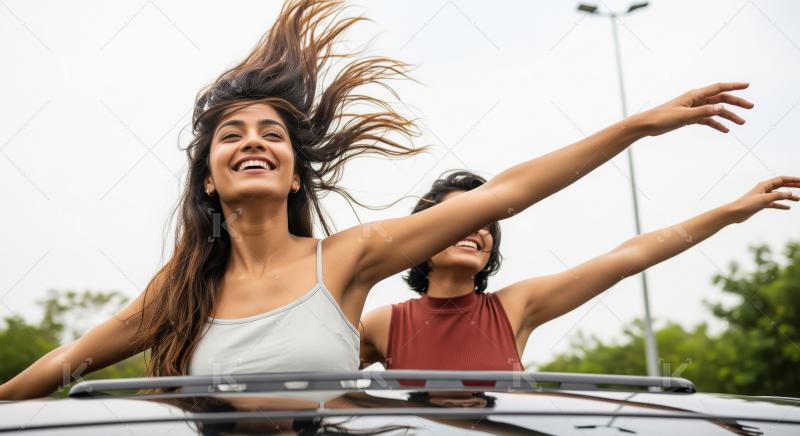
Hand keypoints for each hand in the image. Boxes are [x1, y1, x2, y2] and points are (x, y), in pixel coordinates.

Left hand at [636, 82, 753, 135]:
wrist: (648, 125)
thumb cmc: (662, 117)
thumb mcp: (684, 115)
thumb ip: (703, 112)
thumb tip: (721, 108)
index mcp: (695, 95)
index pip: (718, 88)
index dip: (734, 86)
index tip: (747, 85)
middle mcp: (696, 100)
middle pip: (720, 99)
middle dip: (736, 103)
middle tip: (750, 107)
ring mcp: (693, 109)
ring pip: (715, 111)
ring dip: (728, 116)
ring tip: (741, 123)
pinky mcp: (689, 118)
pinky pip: (707, 120)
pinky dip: (716, 124)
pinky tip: (725, 130)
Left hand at [728, 176, 799, 222]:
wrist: (734, 213)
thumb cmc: (746, 204)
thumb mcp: (764, 199)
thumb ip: (778, 196)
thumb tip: (791, 193)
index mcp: (764, 185)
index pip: (781, 179)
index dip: (792, 180)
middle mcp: (764, 189)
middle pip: (781, 186)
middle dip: (792, 186)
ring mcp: (763, 197)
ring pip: (779, 195)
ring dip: (788, 197)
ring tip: (798, 199)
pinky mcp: (761, 204)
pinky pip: (774, 203)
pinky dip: (781, 205)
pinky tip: (788, 208)